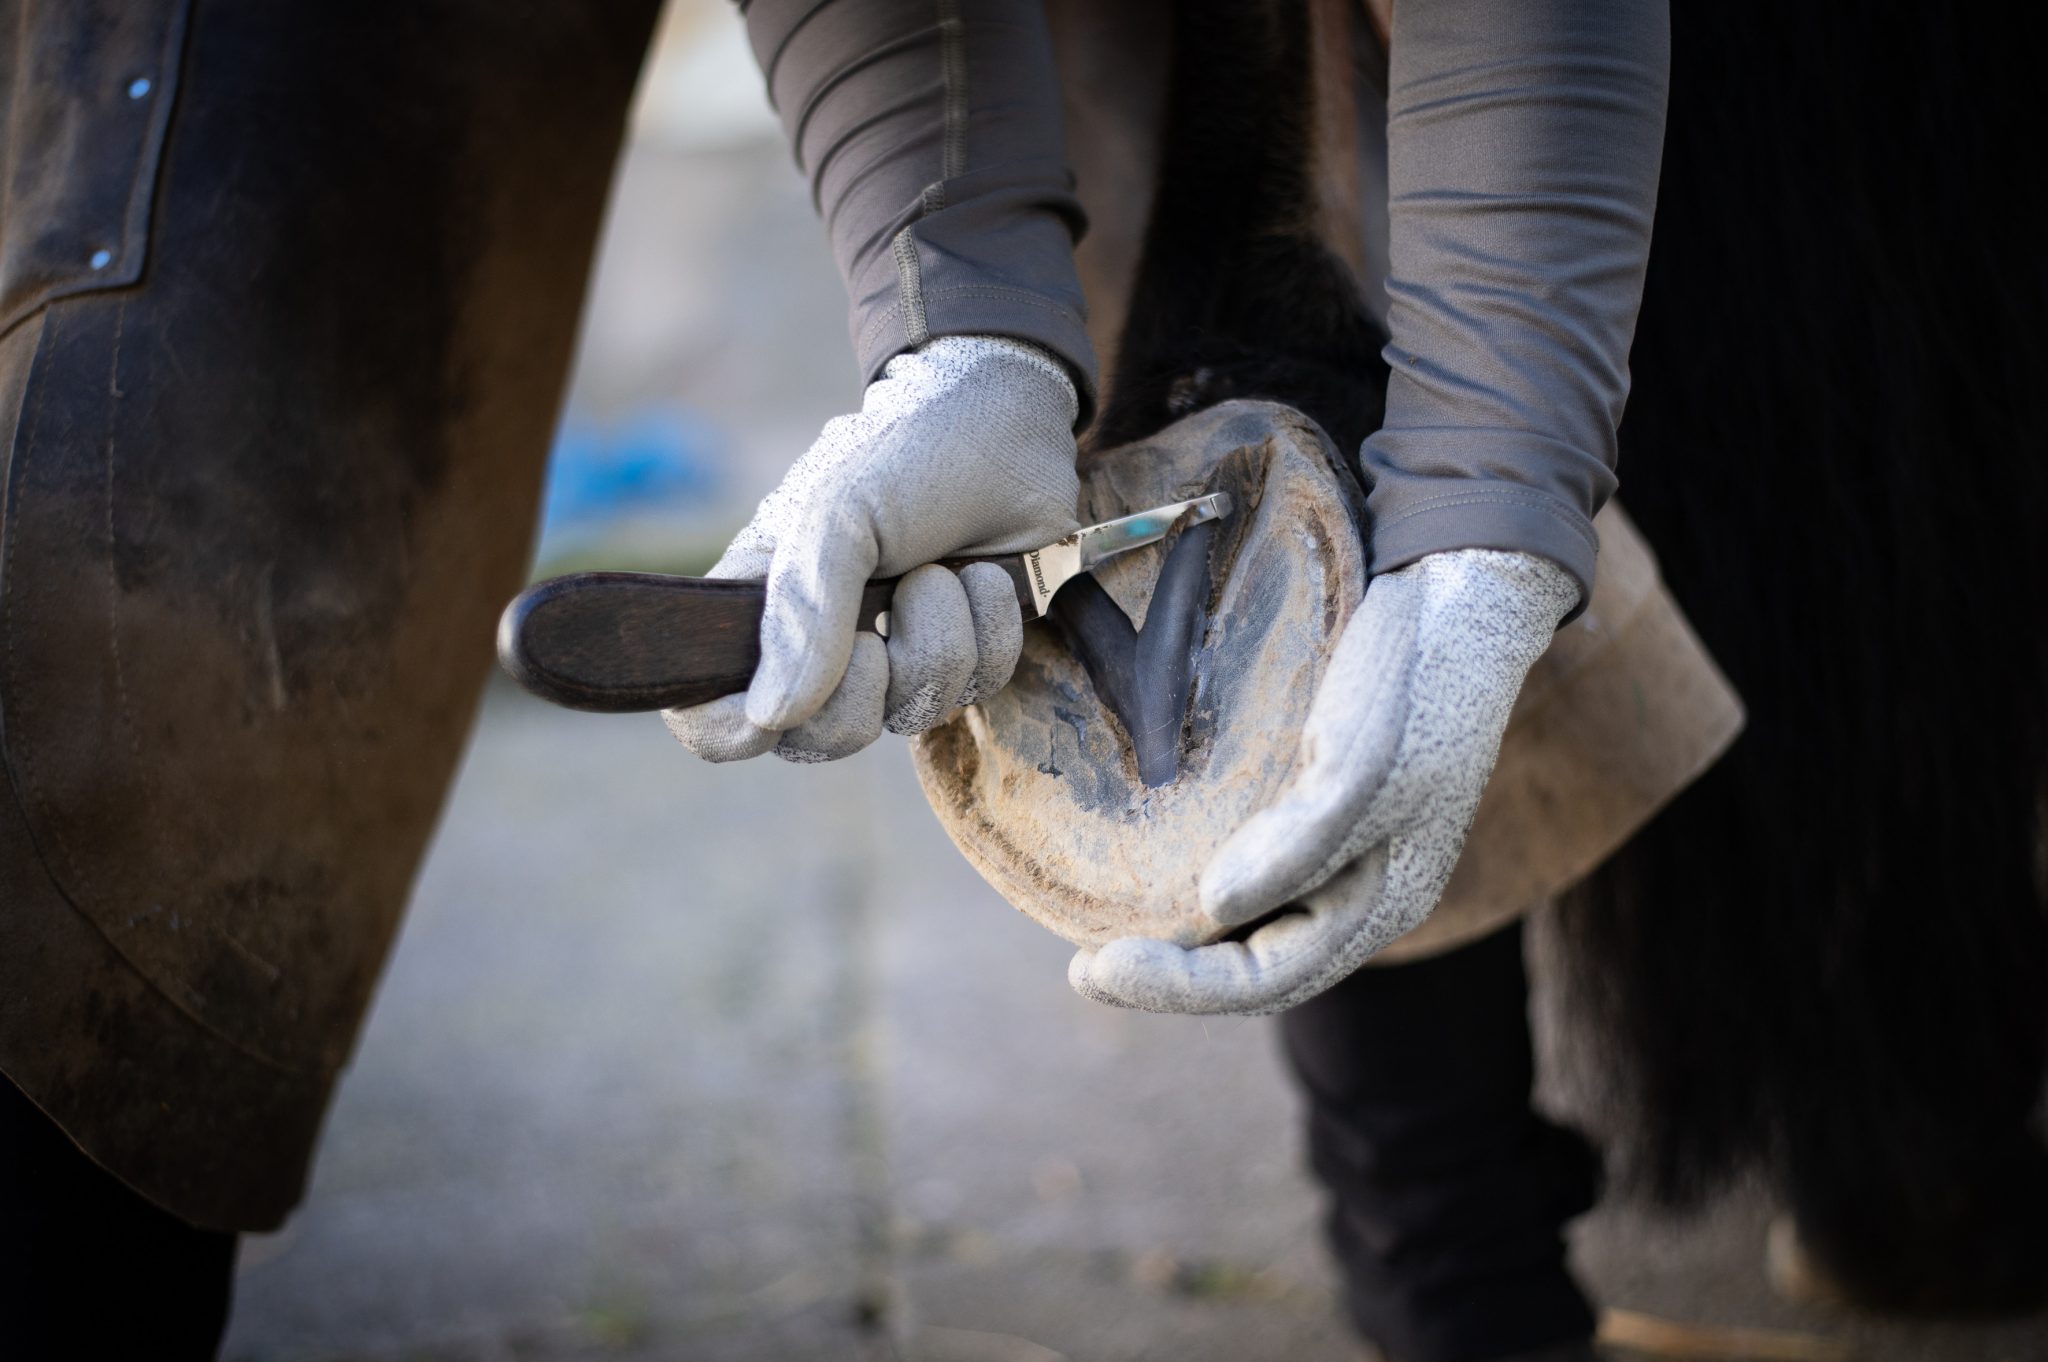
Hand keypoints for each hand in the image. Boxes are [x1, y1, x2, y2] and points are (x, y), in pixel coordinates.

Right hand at [664, 336, 1079, 762]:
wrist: (1009, 422)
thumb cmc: (905, 454)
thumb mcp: (837, 517)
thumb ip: (803, 616)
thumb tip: (774, 717)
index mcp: (760, 605)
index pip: (708, 709)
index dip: (726, 729)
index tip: (768, 718)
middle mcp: (822, 643)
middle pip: (817, 737)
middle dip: (862, 689)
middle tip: (879, 630)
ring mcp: (896, 651)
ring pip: (908, 714)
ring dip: (937, 638)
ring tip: (940, 569)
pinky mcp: (966, 651)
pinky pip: (975, 688)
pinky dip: (988, 631)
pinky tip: (983, 576)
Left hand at [1067, 548, 1578, 1013]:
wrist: (1455, 587)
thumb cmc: (1416, 682)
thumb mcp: (1368, 763)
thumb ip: (1302, 841)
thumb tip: (1214, 904)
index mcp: (1379, 902)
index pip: (1270, 979)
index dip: (1181, 989)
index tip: (1094, 968)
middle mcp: (1356, 888)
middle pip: (1253, 963)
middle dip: (1169, 976)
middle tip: (1083, 968)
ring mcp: (1336, 846)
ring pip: (1247, 920)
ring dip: (1178, 936)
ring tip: (1102, 927)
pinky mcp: (1308, 798)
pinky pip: (1244, 859)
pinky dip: (1190, 875)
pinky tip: (1143, 858)